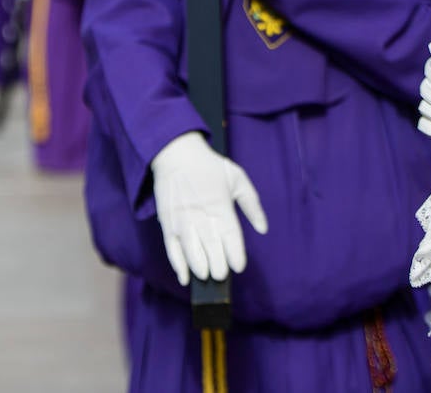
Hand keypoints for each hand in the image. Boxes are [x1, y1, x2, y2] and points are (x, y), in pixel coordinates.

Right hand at [150, 131, 268, 285]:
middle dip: (219, 267)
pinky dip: (178, 266)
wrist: (175, 153)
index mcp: (221, 206)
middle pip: (212, 250)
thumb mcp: (237, 178)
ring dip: (201, 268)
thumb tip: (263, 229)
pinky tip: (185, 278)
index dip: (236, 256)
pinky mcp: (167, 224)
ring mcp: (182, 221)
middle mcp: (201, 216)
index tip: (239, 266)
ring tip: (207, 275)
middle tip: (222, 274)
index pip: (231, 238)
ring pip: (192, 253)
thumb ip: (252, 204)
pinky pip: (172, 250)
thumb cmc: (209, 166)